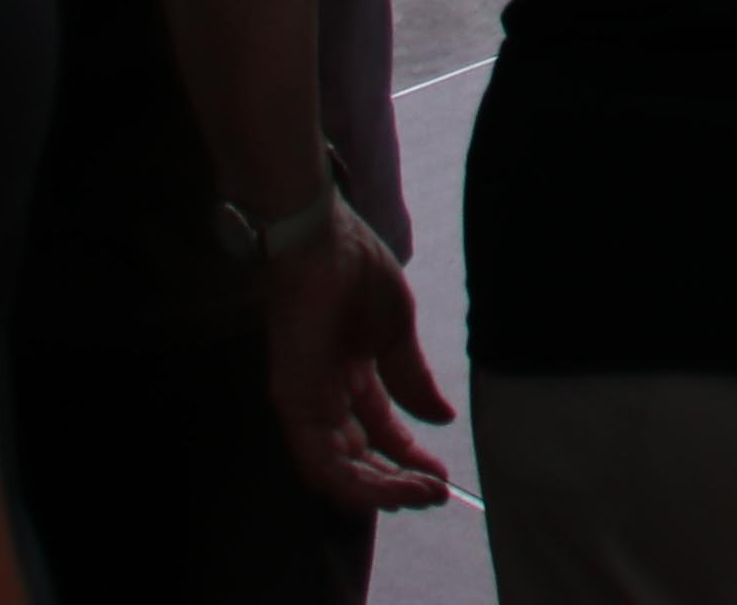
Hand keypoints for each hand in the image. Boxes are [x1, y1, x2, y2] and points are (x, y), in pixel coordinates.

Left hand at [258, 200, 454, 511]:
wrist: (324, 242)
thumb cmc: (358, 272)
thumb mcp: (398, 332)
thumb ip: (413, 379)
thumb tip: (442, 419)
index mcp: (355, 378)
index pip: (381, 433)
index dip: (411, 459)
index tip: (442, 479)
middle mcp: (328, 399)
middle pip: (361, 459)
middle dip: (399, 482)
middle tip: (435, 494)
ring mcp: (308, 404)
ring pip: (340, 470)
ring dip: (381, 490)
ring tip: (420, 494)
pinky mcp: (293, 404)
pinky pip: (318, 461)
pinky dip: (353, 484)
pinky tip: (386, 490)